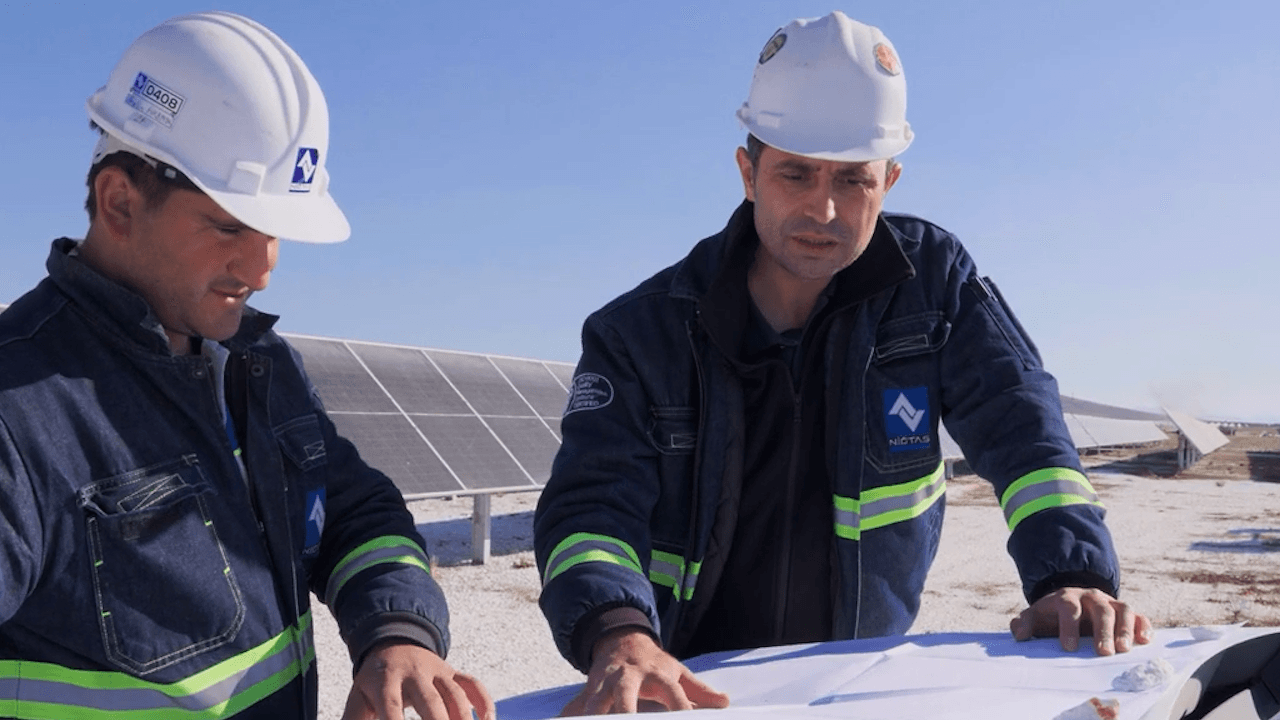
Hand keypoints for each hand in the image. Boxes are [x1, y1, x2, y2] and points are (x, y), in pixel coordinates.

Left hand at [341, 641, 493, 719]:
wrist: (394, 641)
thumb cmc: (375, 679)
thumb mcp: (358, 697)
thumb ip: (353, 719)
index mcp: (386, 681)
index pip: (392, 707)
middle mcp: (414, 674)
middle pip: (431, 702)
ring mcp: (437, 671)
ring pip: (455, 694)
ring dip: (463, 718)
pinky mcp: (452, 672)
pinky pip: (473, 684)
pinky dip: (484, 702)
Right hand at [560, 629, 728, 714]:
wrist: (621, 640)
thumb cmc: (654, 664)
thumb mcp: (678, 672)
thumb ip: (699, 690)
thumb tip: (725, 703)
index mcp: (657, 674)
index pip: (673, 693)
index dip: (680, 708)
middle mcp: (630, 676)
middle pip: (627, 694)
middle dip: (625, 712)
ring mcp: (607, 682)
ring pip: (596, 700)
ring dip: (595, 715)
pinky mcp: (590, 689)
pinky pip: (578, 705)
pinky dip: (572, 717)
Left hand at [1010, 586, 1152, 655]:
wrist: (1070, 604)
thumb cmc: (1052, 616)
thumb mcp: (1035, 617)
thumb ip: (1025, 623)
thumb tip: (1020, 634)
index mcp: (1066, 598)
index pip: (1068, 608)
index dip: (1068, 626)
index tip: (1068, 647)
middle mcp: (1091, 597)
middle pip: (1100, 609)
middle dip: (1102, 630)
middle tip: (1103, 652)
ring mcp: (1110, 603)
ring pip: (1122, 610)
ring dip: (1125, 629)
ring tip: (1124, 650)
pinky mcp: (1124, 613)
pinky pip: (1138, 616)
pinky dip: (1143, 627)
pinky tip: (1144, 641)